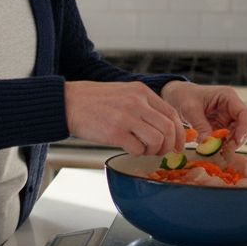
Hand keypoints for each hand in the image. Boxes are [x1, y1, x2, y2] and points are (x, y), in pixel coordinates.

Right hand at [64, 80, 184, 155]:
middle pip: (168, 129)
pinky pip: (138, 149)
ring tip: (143, 150)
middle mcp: (137, 102)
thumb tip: (162, 125)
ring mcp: (126, 117)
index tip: (178, 144)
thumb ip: (142, 105)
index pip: (172, 114)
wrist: (67, 103)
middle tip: (161, 152)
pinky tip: (129, 149)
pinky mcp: (115, 132)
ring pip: (157, 140)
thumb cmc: (92, 101)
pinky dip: (138, 153)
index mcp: (141, 92)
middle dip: (169, 146)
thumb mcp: (123, 93)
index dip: (179, 133)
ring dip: (153, 151)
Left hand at [160, 81, 246, 153]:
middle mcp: (232, 107)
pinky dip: (224, 145)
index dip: (244, 128)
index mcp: (228, 97)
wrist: (176, 97)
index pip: (245, 113)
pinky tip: (216, 151)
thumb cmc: (183, 97)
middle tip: (226, 151)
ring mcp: (228, 117)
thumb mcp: (190, 109)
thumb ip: (200, 125)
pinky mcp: (221, 126)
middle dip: (240, 139)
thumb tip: (207, 143)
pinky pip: (228, 138)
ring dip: (232, 144)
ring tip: (220, 152)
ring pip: (239, 134)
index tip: (237, 141)